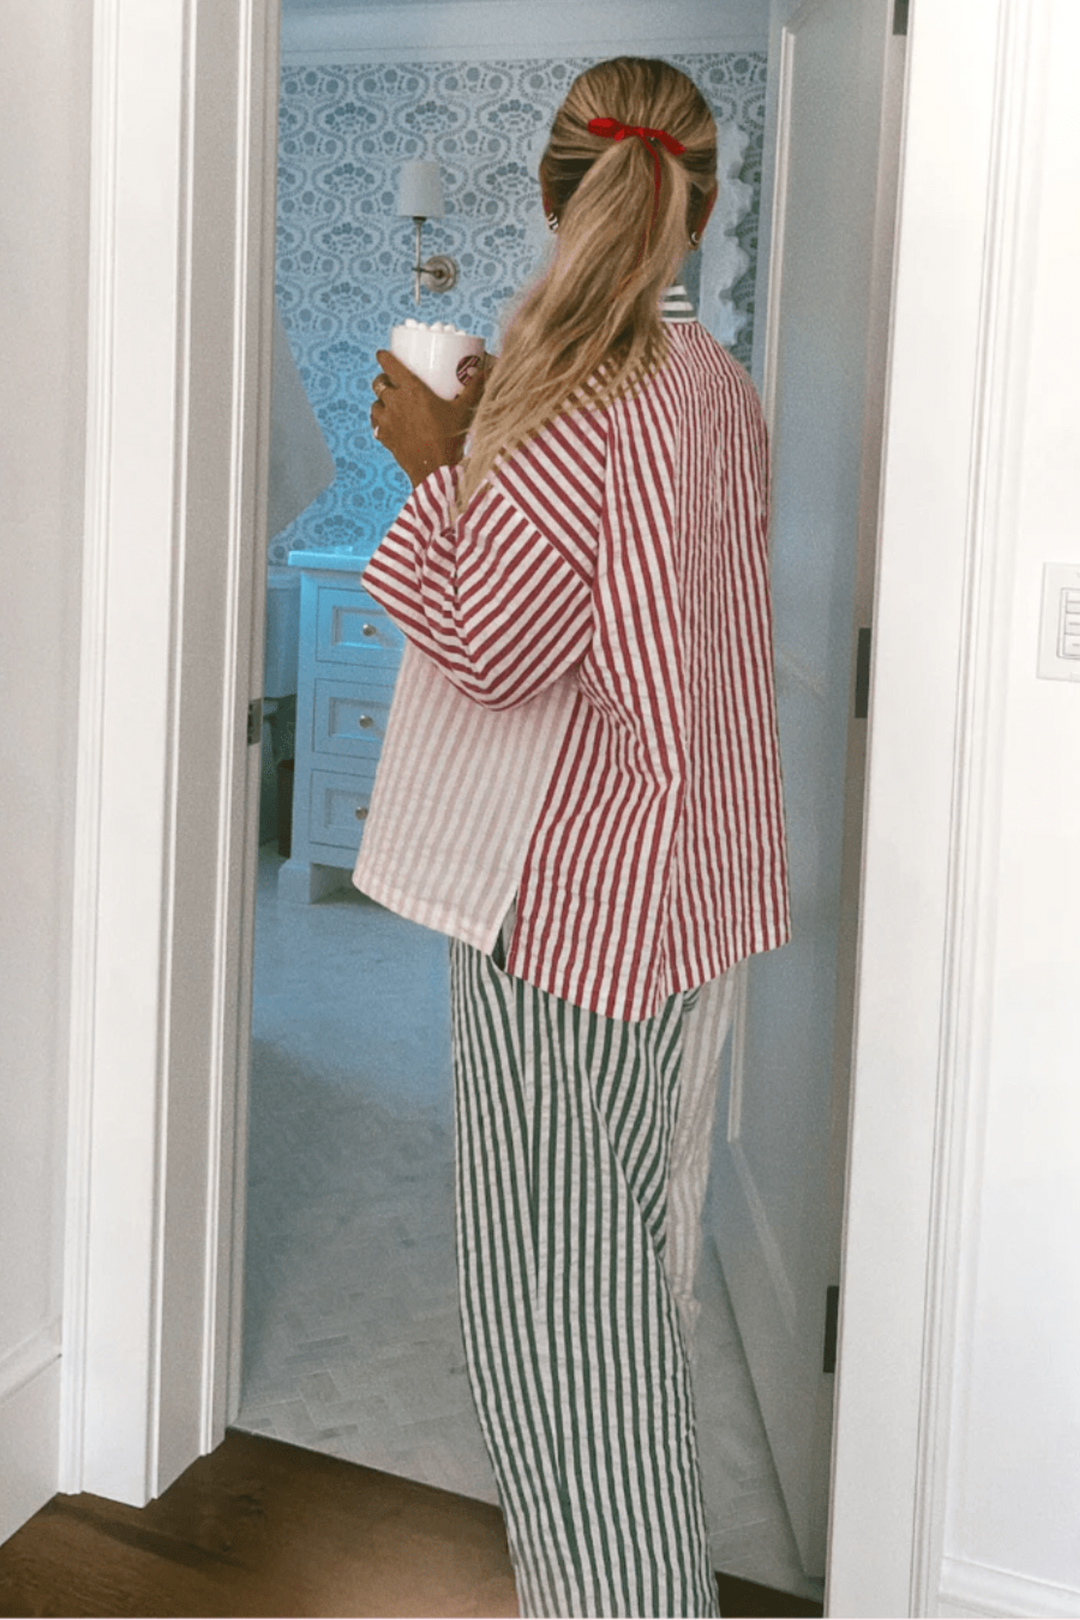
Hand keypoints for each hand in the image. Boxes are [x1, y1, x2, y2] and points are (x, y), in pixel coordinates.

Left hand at [370, 349, 489, 487]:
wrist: (435, 470)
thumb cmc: (451, 438)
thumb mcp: (463, 411)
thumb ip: (473, 389)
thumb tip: (485, 371)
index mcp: (412, 389)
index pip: (389, 365)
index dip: (383, 357)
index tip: (382, 354)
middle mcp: (395, 402)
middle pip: (379, 382)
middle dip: (382, 379)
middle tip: (391, 381)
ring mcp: (387, 420)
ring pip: (374, 403)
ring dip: (380, 401)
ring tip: (389, 403)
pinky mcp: (384, 437)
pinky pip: (375, 423)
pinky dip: (379, 420)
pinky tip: (387, 421)